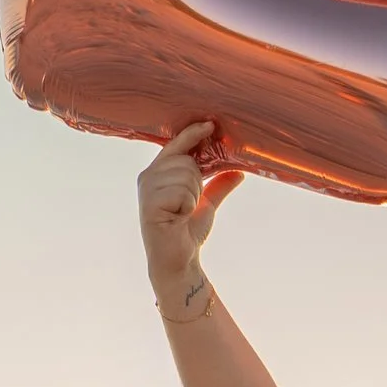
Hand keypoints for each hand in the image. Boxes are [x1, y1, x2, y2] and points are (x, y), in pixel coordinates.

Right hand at [138, 122, 239, 317]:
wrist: (178, 261)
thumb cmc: (187, 232)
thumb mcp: (206, 204)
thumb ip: (219, 185)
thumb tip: (239, 171)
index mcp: (157, 172)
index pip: (176, 144)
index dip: (193, 134)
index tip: (210, 125)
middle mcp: (148, 177)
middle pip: (187, 160)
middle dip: (198, 182)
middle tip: (188, 205)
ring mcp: (146, 190)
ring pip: (187, 175)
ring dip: (193, 196)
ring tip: (182, 212)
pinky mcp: (149, 204)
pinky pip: (183, 192)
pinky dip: (188, 206)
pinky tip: (178, 218)